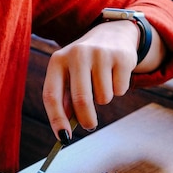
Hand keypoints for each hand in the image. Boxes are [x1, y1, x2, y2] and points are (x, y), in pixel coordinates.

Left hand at [42, 19, 161, 136]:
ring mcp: (100, 53)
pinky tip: (114, 75)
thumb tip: (64, 132)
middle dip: (86, 119)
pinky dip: (118, 90)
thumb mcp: (69, 74)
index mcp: (57, 60)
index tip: (63, 138)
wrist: (112, 34)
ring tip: (102, 84)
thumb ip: (64, 99)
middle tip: (90, 126)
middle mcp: (77, 54)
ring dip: (103, 100)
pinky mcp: (121, 56)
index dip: (56, 119)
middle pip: (81, 100)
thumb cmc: (84, 64)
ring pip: (103, 98)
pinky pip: (119, 90)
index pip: (52, 95)